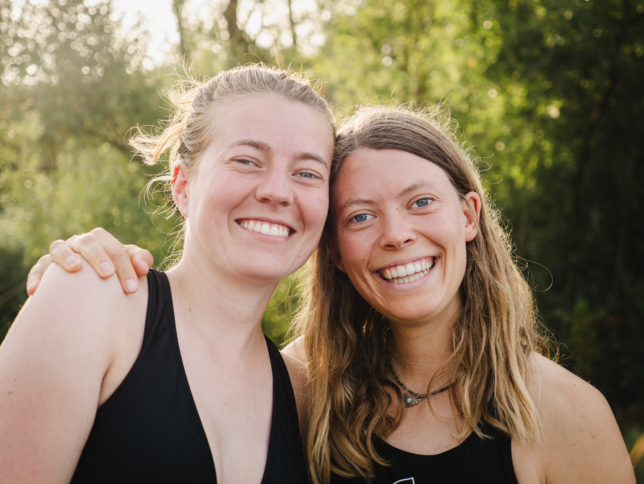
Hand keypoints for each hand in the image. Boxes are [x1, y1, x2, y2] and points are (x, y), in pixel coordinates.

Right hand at [26, 228, 153, 295]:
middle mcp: (79, 244)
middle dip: (99, 257)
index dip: (125, 266)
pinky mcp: (45, 269)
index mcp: (101, 241)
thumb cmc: (116, 276)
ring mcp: (61, 254)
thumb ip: (141, 261)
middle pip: (88, 242)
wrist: (95, 288)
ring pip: (59, 248)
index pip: (114, 247)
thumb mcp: (131, 267)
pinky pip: (38, 269)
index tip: (132, 288)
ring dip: (66, 256)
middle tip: (108, 275)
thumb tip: (143, 267)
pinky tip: (36, 290)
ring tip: (75, 269)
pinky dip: (36, 276)